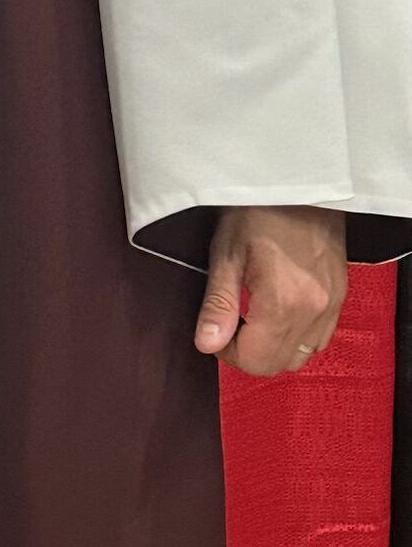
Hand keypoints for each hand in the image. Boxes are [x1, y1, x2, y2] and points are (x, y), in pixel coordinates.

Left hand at [194, 206, 346, 374]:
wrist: (300, 182)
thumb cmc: (257, 210)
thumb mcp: (227, 251)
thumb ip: (218, 303)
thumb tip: (206, 344)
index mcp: (284, 303)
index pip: (256, 361)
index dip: (228, 353)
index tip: (215, 331)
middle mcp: (314, 312)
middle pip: (280, 364)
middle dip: (250, 354)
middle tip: (230, 324)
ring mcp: (332, 306)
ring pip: (302, 355)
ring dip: (274, 348)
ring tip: (253, 317)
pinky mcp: (341, 296)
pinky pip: (319, 337)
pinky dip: (296, 336)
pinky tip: (279, 312)